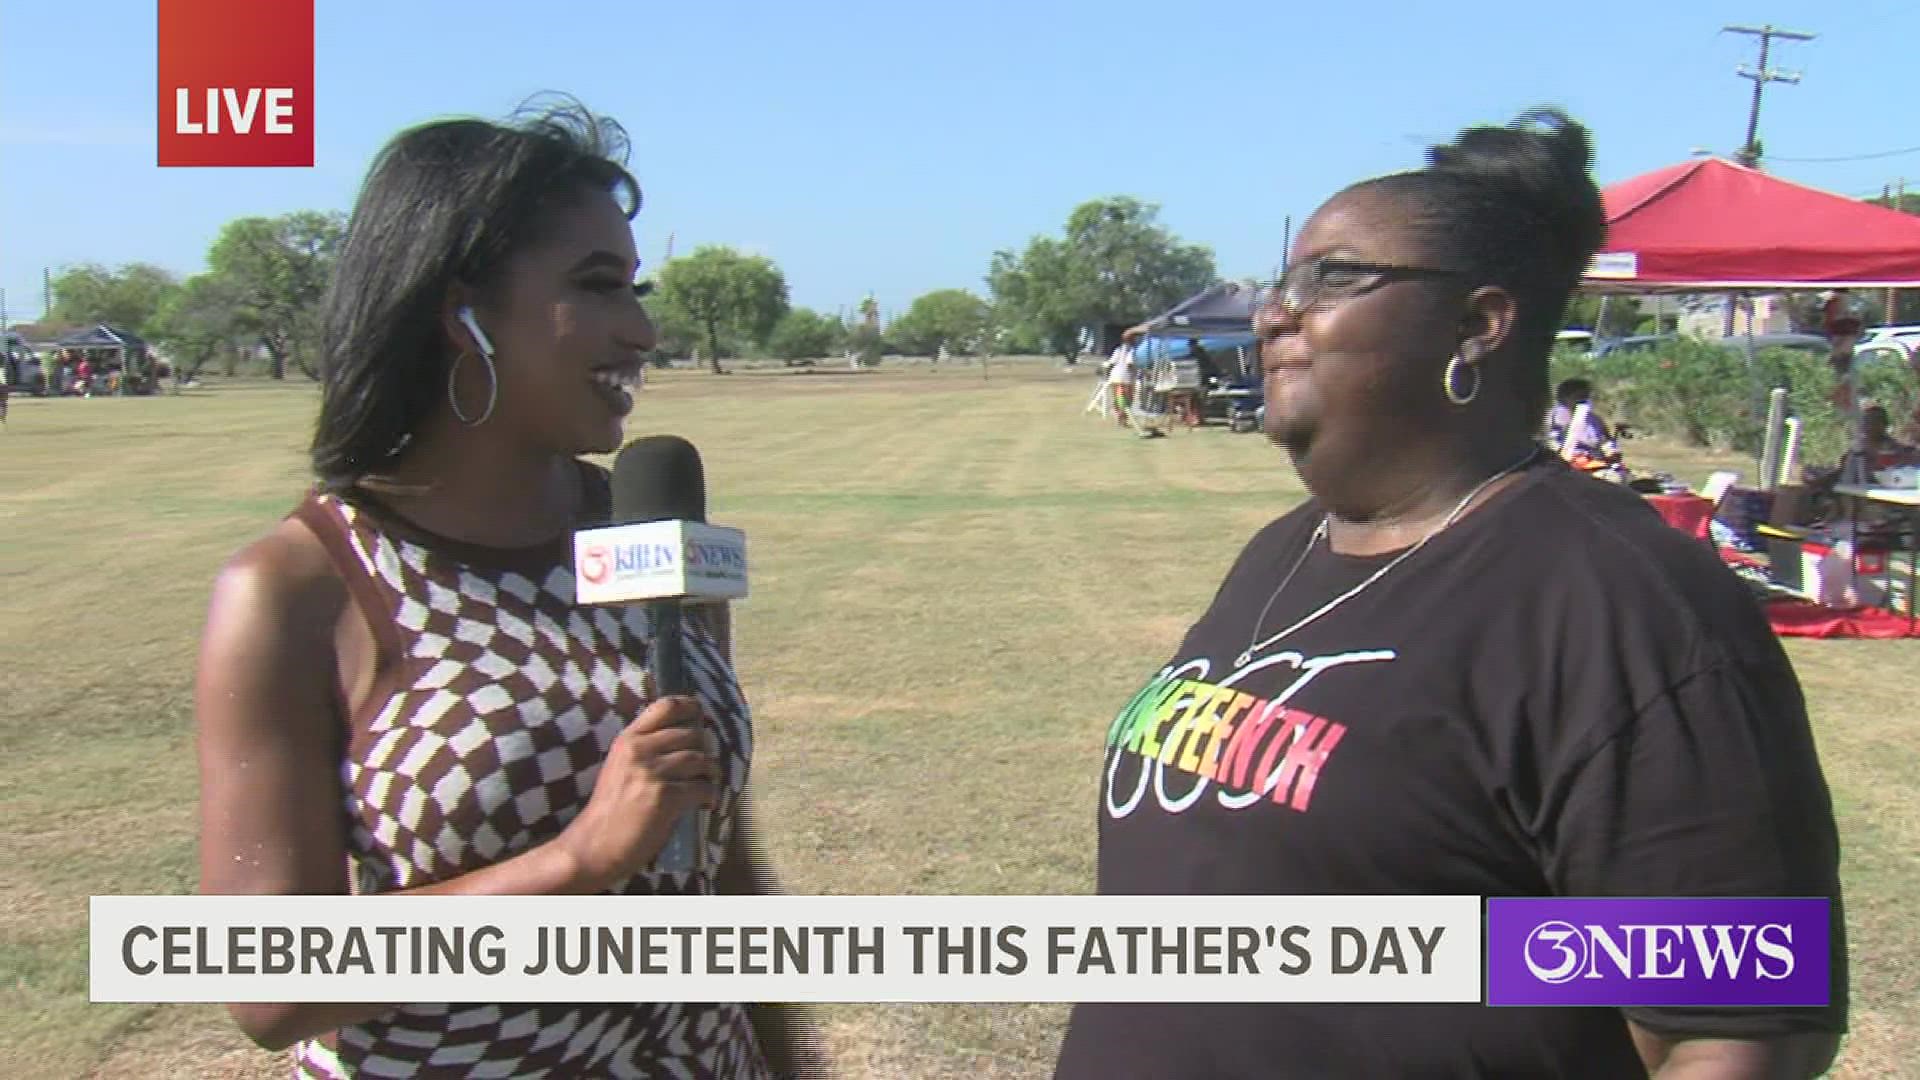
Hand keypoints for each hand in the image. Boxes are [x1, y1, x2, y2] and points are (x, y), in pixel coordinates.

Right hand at [554, 695, 714, 891]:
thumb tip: (686, 741)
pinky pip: (703, 788)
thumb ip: (645, 751)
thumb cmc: (609, 811)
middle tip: (704, 766)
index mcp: (627, 740)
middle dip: (704, 750)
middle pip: (691, 734)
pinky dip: (711, 796)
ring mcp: (652, 772)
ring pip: (701, 759)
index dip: (690, 706)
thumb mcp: (619, 768)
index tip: (700, 715)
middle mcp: (639, 750)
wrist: (593, 846)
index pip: (665, 706)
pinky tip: (707, 804)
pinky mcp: (666, 796)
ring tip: (707, 784)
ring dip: (711, 773)